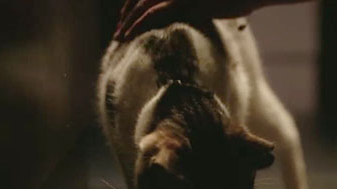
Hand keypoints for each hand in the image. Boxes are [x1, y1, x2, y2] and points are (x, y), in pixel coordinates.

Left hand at [114, 0, 313, 40]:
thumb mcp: (217, 3)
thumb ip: (202, 7)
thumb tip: (208, 18)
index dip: (133, 6)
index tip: (126, 22)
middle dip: (126, 14)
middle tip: (119, 32)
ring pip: (141, 4)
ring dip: (127, 21)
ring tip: (120, 37)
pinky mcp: (182, 2)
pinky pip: (153, 12)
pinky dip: (138, 23)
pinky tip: (130, 33)